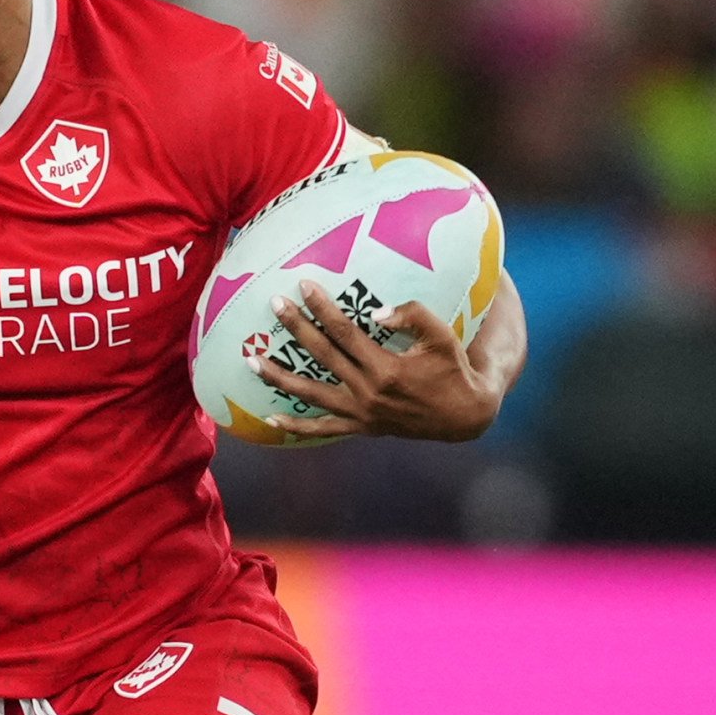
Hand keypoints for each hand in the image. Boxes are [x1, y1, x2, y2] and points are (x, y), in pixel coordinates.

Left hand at [251, 284, 498, 442]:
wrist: (464, 416)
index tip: (304, 285)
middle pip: (321, 355)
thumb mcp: (442, 337)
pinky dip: (296, 427)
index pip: (344, 332)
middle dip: (295, 328)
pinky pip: (323, 429)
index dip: (322, 308)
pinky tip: (271, 421)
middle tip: (274, 305)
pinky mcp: (362, 428)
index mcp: (385, 369)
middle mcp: (367, 393)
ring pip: (310, 394)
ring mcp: (361, 413)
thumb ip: (412, 317)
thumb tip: (376, 312)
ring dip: (279, 377)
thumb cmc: (453, 369)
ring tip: (251, 360)